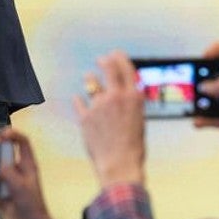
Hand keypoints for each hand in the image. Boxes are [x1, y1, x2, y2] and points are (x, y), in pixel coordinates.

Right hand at [0, 128, 51, 218]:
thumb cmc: (33, 209)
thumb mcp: (20, 187)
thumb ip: (7, 173)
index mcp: (28, 167)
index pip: (23, 144)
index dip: (13, 136)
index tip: (0, 136)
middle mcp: (20, 174)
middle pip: (3, 158)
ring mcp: (11, 185)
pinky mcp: (4, 197)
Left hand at [74, 51, 145, 187]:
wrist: (120, 164)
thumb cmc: (133, 146)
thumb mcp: (140, 120)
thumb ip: (131, 104)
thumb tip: (125, 93)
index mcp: (134, 97)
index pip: (126, 68)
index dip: (120, 58)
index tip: (115, 54)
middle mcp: (116, 97)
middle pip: (108, 69)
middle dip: (104, 61)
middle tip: (101, 60)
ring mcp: (99, 105)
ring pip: (91, 83)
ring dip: (90, 79)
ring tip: (89, 78)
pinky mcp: (85, 116)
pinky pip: (79, 101)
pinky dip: (80, 100)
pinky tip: (78, 98)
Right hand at [193, 42, 218, 180]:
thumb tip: (204, 86)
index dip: (217, 50)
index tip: (203, 58)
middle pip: (217, 75)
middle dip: (203, 78)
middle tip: (193, 84)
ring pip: (212, 97)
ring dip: (201, 101)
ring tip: (193, 104)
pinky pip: (212, 117)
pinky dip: (204, 119)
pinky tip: (197, 122)